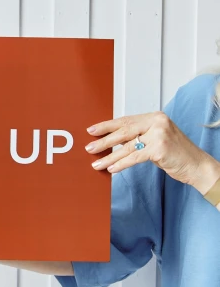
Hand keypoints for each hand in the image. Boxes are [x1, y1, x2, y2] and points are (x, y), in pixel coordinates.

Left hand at [85, 111, 219, 194]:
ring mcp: (159, 134)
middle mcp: (157, 122)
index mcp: (154, 117)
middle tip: (89, 147)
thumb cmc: (175, 154)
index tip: (92, 130)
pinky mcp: (160, 148)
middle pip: (124, 131)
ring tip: (96, 163)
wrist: (196, 165)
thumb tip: (113, 140)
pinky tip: (111, 169)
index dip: (107, 126)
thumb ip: (139, 136)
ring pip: (127, 146)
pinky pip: (134, 157)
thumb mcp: (156, 139)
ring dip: (109, 156)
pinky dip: (121, 164)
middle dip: (104, 141)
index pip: (126, 120)